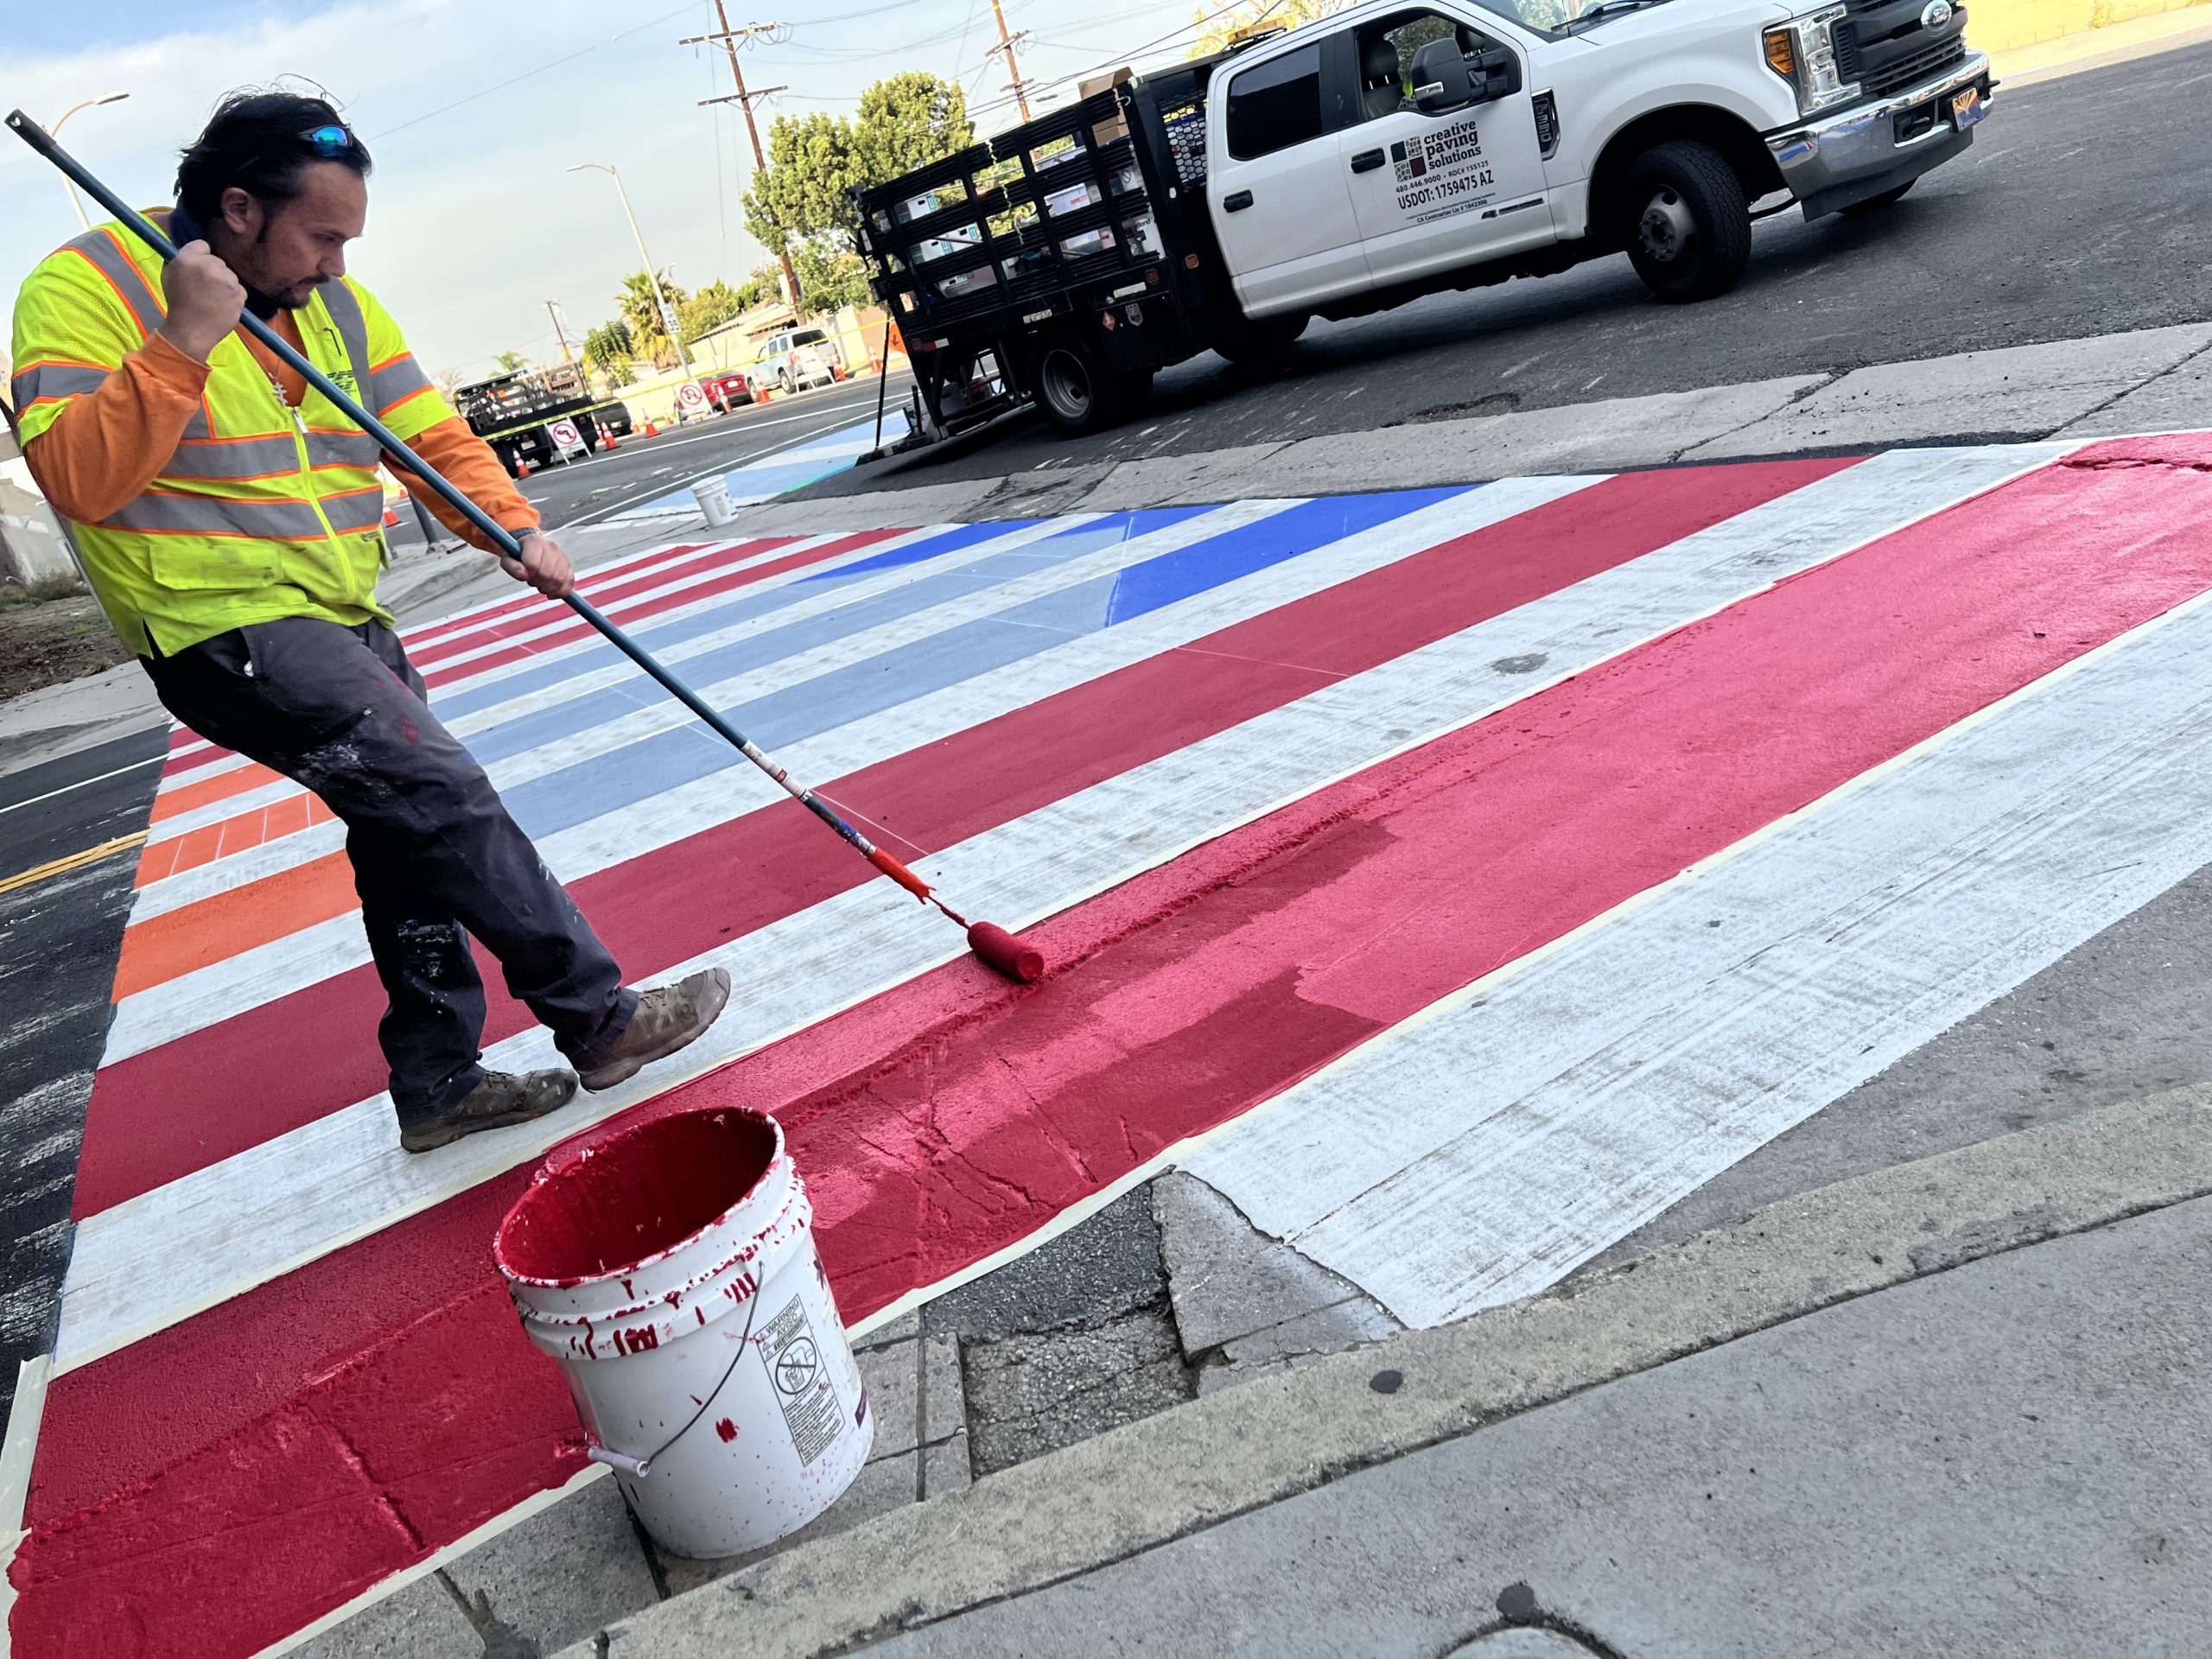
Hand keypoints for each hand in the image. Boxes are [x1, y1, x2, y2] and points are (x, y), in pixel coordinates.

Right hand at [157, 240, 247, 361]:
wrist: (191, 331)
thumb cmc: (177, 303)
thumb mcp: (169, 275)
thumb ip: (182, 260)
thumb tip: (194, 252)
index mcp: (187, 259)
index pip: (202, 245)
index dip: (200, 257)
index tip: (197, 268)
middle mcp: (208, 266)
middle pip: (217, 261)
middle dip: (213, 271)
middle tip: (203, 288)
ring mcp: (227, 280)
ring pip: (230, 275)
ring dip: (224, 284)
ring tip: (212, 299)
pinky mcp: (239, 294)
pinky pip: (239, 290)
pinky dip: (233, 296)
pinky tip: (221, 306)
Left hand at [500, 529, 573, 598]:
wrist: (531, 547)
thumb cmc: (517, 554)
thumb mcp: (507, 558)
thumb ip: (511, 566)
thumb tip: (524, 575)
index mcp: (534, 542)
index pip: (534, 564)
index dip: (528, 574)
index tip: (525, 574)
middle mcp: (551, 547)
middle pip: (547, 574)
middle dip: (537, 582)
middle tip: (532, 580)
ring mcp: (562, 556)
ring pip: (559, 580)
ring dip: (547, 588)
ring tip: (540, 584)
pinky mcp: (569, 566)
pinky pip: (569, 583)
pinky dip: (560, 592)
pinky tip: (551, 592)